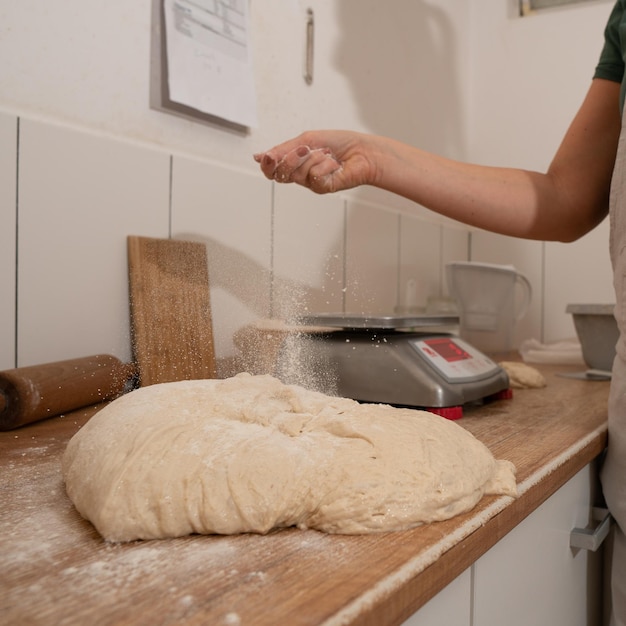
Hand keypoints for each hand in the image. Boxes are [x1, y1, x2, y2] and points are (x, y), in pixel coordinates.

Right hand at [253, 130, 375, 193]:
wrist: (362, 150)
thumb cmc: (339, 143)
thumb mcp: (306, 140)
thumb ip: (283, 149)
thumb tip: (259, 157)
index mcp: (295, 162)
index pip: (272, 170)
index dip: (267, 165)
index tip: (268, 156)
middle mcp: (301, 175)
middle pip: (281, 174)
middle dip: (291, 159)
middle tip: (305, 149)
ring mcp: (311, 183)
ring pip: (298, 174)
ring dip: (313, 158)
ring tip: (326, 154)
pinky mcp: (323, 188)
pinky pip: (314, 176)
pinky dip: (324, 165)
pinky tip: (334, 164)